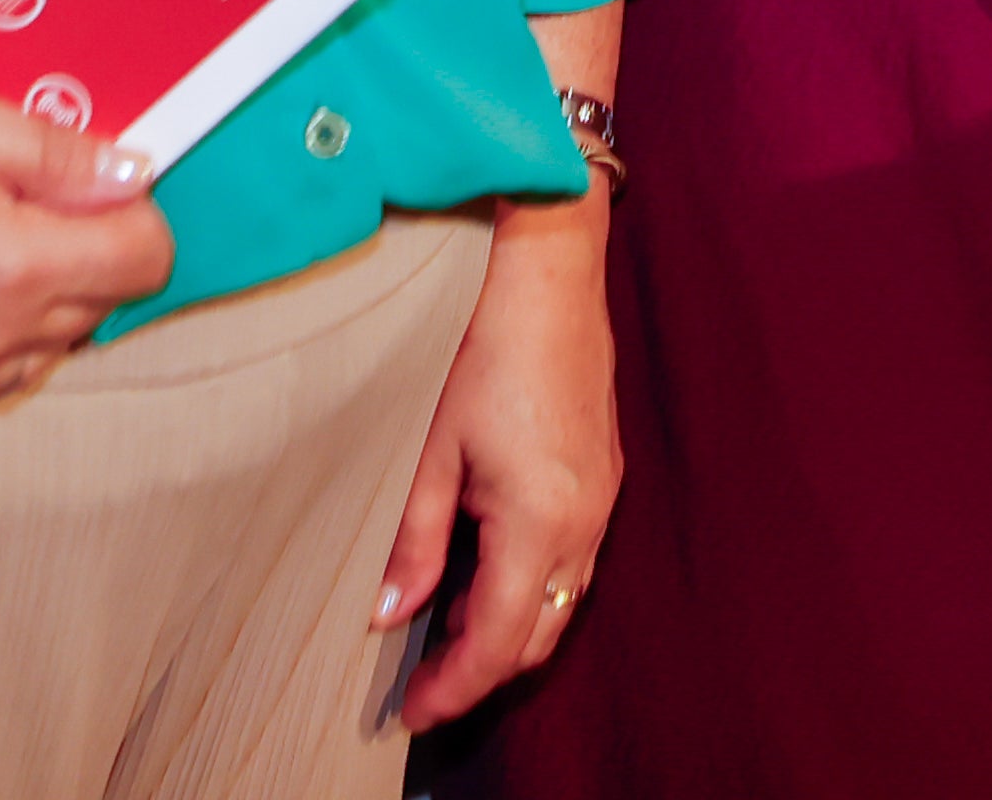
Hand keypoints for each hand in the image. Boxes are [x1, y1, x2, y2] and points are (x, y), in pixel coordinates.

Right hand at [0, 75, 168, 451]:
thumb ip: (52, 151)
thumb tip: (135, 174)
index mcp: (10, 268)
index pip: (144, 261)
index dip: (129, 213)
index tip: (84, 186)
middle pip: (97, 307)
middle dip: (74, 252)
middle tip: (1, 201)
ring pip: (41, 353)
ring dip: (26, 304)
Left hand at [379, 200, 620, 727]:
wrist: (550, 280)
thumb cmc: (488, 353)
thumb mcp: (435, 452)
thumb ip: (415, 542)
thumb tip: (388, 614)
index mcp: (540, 523)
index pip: (500, 641)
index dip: (456, 687)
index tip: (414, 711)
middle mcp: (583, 524)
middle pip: (539, 636)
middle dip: (483, 670)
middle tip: (424, 684)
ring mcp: (601, 502)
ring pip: (561, 604)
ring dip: (510, 630)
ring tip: (447, 633)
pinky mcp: (603, 479)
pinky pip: (573, 564)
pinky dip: (532, 588)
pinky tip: (488, 573)